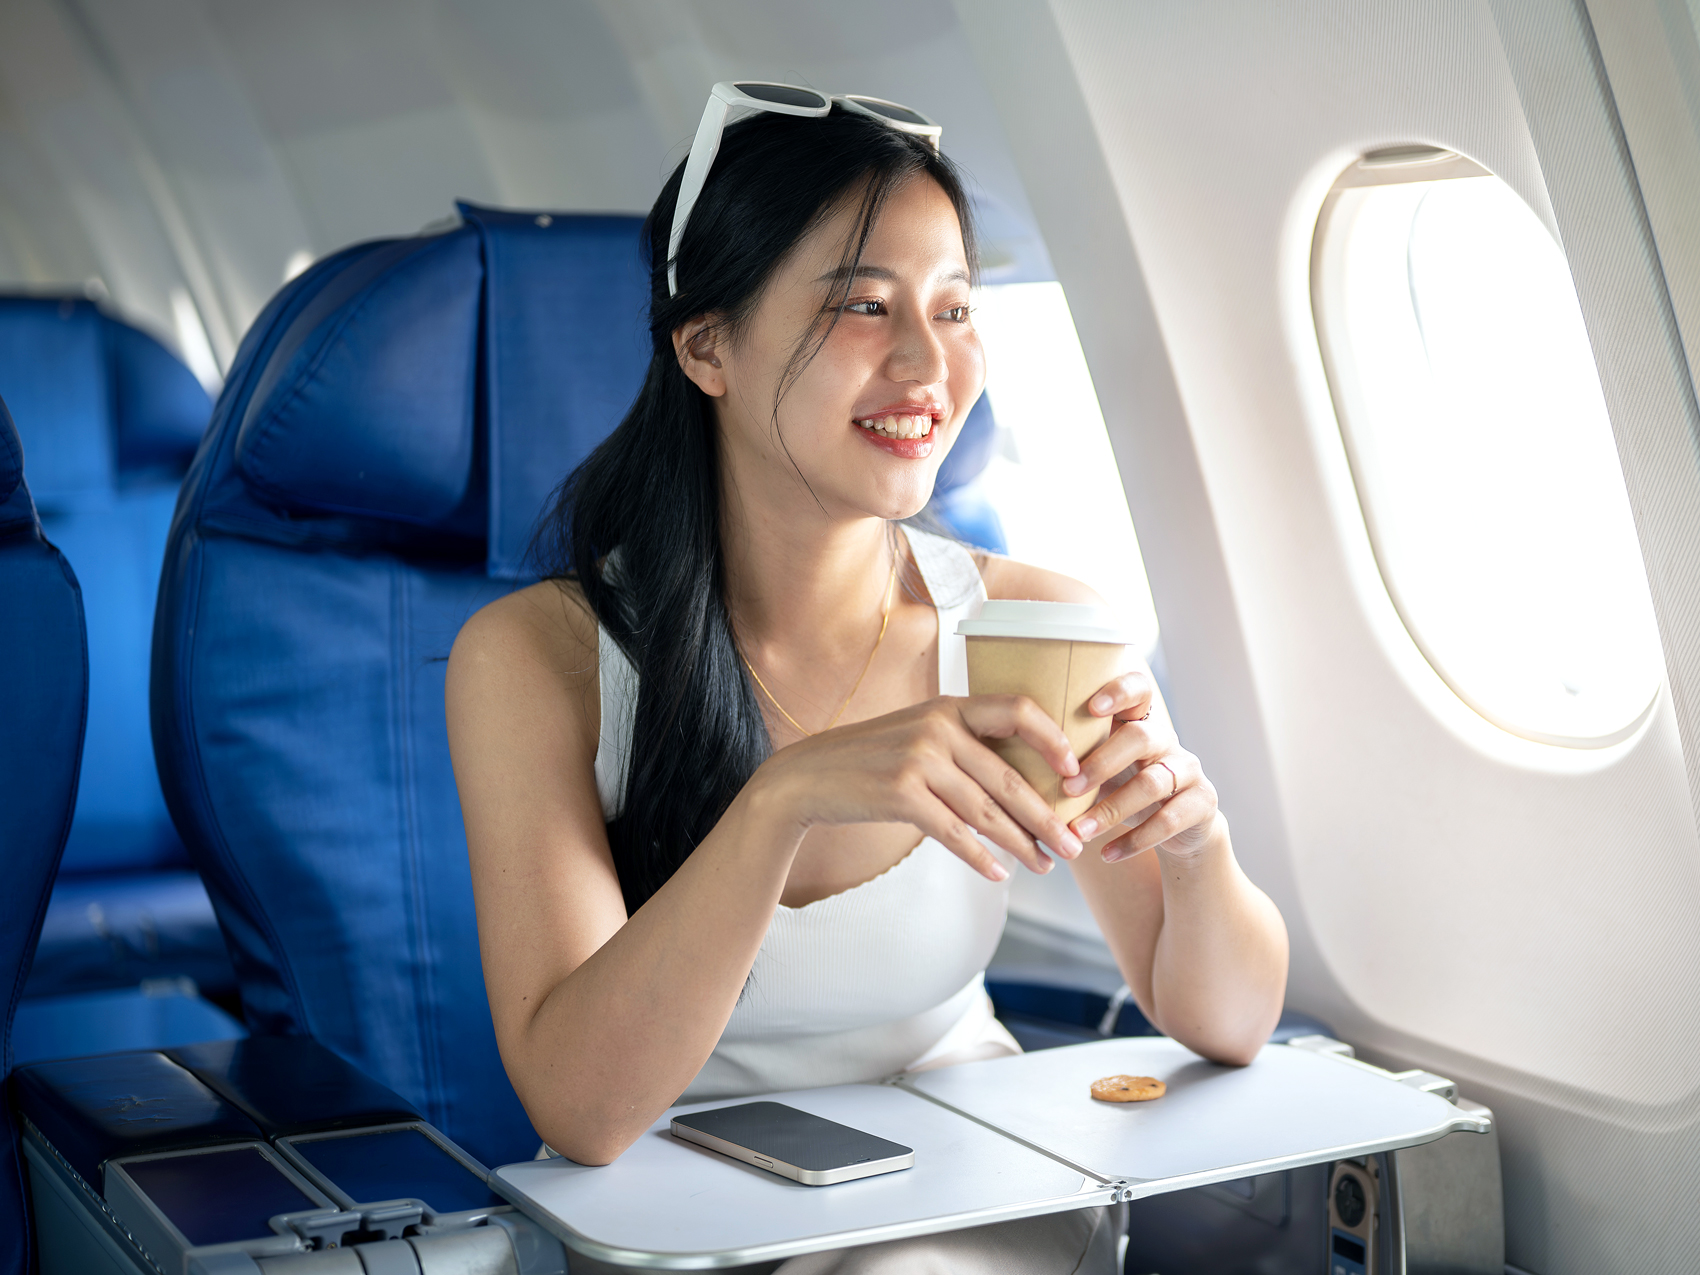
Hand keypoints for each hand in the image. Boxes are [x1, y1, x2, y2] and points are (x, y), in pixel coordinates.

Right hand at [754, 696, 1086, 881]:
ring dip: (1021, 843)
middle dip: (1047, 817)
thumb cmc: (871, 760)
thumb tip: (1019, 785)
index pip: (1018, 710)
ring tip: (1044, 866)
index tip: (1075, 773)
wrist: (808, 777)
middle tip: (1073, 845)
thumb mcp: (917, 735)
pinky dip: (979, 856)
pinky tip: (998, 874)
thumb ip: (962, 746)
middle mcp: (938, 727)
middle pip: (1009, 776)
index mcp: (949, 707)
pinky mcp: (901, 794)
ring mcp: (918, 760)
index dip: (1053, 740)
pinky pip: (953, 832)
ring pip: (986, 810)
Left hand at [1061, 671, 1219, 862]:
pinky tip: (1106, 854)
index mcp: (1139, 721)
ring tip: (1078, 832)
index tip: (1090, 706)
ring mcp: (1188, 770)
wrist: (1179, 827)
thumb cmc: (1124, 789)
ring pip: (1152, 784)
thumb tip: (1012, 766)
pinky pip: (1169, 821)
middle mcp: (1167, 740)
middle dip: (1101, 763)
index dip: (1119, 691)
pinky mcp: (1202, 803)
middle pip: (1140, 738)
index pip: (1138, 690)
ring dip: (1110, 811)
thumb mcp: (1100, 771)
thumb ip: (1071, 761)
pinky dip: (1134, 840)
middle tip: (1067, 788)